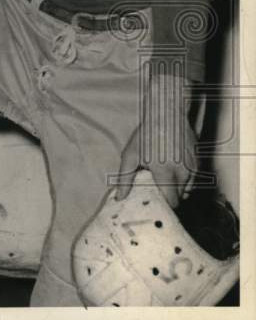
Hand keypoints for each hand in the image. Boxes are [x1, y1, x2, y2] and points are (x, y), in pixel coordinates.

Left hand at [116, 72, 196, 206]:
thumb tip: (120, 197)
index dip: (163, 206)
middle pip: (179, 197)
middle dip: (168, 196)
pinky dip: (183, 177)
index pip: (172, 202)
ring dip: (176, 187)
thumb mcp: (130, 155)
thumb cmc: (146, 134)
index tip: (154, 205)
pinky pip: (192, 178)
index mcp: (167, 173)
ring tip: (162, 176)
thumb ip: (125, 178)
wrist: (167, 113)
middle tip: (155, 189)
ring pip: (187, 188)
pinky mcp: (199, 161)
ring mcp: (194, 167)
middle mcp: (184, 173)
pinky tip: (170, 167)